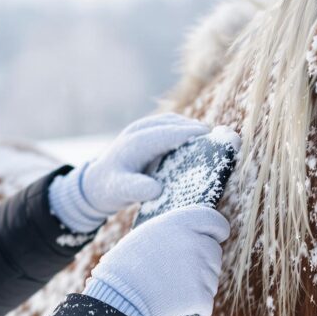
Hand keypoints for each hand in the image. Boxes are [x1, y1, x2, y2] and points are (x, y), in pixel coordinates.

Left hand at [48, 113, 209, 232]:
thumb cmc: (108, 189)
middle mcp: (140, 131)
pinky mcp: (148, 134)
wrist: (94, 184)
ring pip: (173, 123)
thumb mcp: (120, 192)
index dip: (189, 133)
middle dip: (197, 129)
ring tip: (214, 140)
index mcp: (136, 142)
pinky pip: (171, 128)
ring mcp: (144, 130)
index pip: (167, 133)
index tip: (210, 135)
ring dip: (192, 129)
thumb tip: (157, 189)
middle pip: (173, 124)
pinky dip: (185, 132)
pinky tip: (198, 144)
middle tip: (222, 137)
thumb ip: (137, 189)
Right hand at [82, 204, 230, 315]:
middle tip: (181, 274)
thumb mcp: (145, 236)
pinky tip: (179, 308)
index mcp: (180, 222)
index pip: (216, 222)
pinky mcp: (201, 295)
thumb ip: (173, 231)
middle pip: (215, 253)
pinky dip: (197, 309)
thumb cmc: (124, 267)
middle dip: (204, 264)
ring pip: (212, 279)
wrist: (119, 298)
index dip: (217, 232)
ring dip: (199, 286)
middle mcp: (195, 241)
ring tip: (173, 291)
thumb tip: (192, 234)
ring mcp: (201, 269)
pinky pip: (207, 304)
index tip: (216, 238)